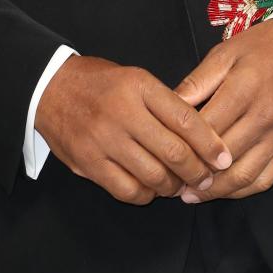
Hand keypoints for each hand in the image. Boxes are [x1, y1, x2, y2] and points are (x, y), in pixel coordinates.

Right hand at [34, 55, 232, 204]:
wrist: (49, 87)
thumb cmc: (100, 83)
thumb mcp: (135, 79)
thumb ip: (165, 104)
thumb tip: (202, 138)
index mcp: (139, 86)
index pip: (185, 118)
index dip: (209, 143)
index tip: (223, 158)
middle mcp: (122, 112)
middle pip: (173, 152)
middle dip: (197, 171)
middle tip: (206, 178)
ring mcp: (103, 139)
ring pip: (153, 176)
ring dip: (173, 186)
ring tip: (179, 184)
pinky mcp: (88, 163)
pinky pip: (127, 190)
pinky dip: (145, 194)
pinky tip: (150, 188)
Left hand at [173, 19, 272, 202]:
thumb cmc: (262, 47)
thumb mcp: (224, 53)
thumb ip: (197, 82)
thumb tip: (168, 106)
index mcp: (244, 89)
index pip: (206, 129)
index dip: (182, 147)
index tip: (162, 157)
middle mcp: (264, 116)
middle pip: (223, 157)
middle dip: (194, 174)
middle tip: (170, 183)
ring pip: (244, 175)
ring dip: (216, 190)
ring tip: (191, 195)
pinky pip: (266, 178)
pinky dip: (242, 190)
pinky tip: (222, 191)